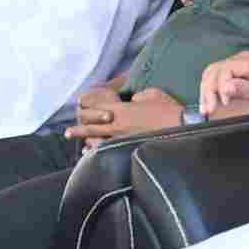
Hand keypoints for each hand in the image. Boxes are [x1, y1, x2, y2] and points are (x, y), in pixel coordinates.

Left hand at [66, 87, 183, 148]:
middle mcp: (118, 125)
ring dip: (87, 142)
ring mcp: (123, 139)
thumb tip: (133, 99)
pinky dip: (99, 153)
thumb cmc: (168, 109)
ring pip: (97, 142)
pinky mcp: (129, 149)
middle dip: (78, 130)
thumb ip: (138, 95)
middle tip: (67, 132)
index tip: (78, 110)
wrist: (181, 126)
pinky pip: (109, 152)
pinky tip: (95, 155)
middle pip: (91, 127)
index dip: (86, 110)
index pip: (97, 109)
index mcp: (122, 110)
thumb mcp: (152, 94)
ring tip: (80, 145)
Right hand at [199, 50, 248, 116]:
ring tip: (205, 108)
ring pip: (213, 73)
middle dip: (208, 90)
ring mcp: (238, 64)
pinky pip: (218, 77)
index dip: (220, 87)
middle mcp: (242, 59)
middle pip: (214, 70)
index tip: (223, 103)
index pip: (225, 70)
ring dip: (206, 90)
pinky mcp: (236, 71)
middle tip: (208, 109)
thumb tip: (225, 88)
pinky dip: (211, 89)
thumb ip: (245, 89)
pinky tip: (209, 101)